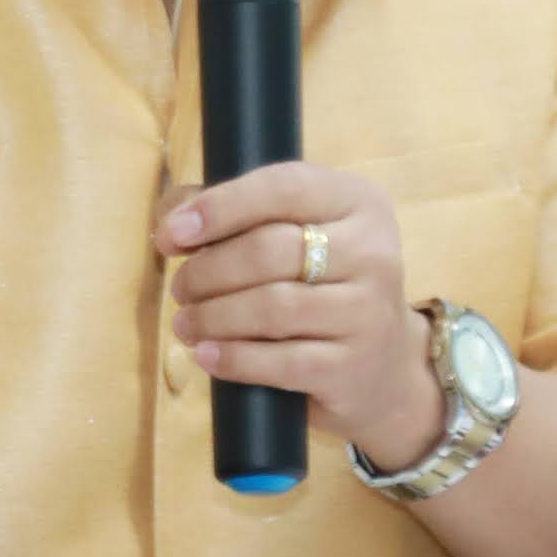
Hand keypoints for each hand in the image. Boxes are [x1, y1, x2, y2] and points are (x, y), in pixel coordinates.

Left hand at [161, 162, 437, 465]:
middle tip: (180, 289)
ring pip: (271, 308)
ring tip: (186, 323)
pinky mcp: (353, 369)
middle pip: (269, 251)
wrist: (385, 367)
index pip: (283, 188)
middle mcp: (373, 252)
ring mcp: (368, 313)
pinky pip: (280, 362)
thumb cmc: (323, 286)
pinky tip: (206, 355)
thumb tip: (171, 218)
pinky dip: (232, 359)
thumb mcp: (295, 234)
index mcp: (358, 203)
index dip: (221, 207)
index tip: (172, 233)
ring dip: (212, 316)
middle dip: (208, 271)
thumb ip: (233, 211)